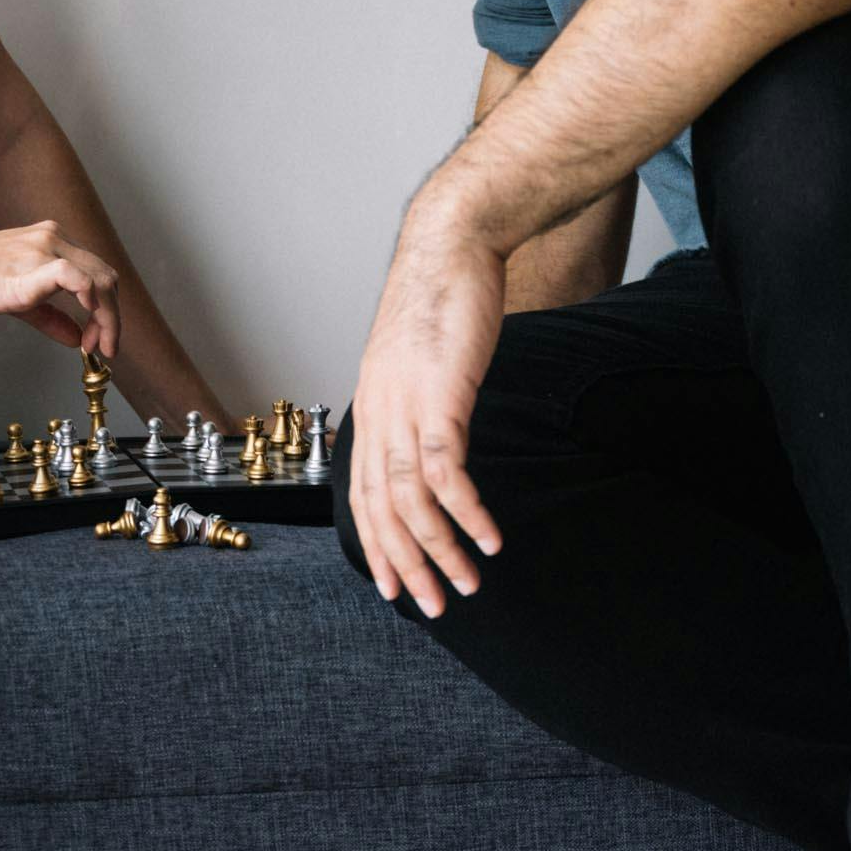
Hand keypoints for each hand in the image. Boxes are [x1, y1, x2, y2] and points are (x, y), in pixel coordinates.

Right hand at [0, 223, 119, 359]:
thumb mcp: (15, 298)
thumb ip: (49, 315)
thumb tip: (76, 336)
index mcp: (46, 239)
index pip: (95, 270)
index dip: (105, 308)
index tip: (98, 337)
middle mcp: (49, 238)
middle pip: (105, 275)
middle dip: (111, 315)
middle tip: (102, 346)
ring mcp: (40, 250)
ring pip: (99, 277)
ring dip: (108, 317)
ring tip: (99, 345)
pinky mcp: (28, 269)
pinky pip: (77, 278)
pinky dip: (92, 304)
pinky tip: (87, 327)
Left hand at [346, 208, 505, 617]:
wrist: (451, 244)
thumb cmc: (442, 299)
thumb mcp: (419, 362)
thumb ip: (420, 404)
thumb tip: (433, 439)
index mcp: (370, 410)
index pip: (363, 496)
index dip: (377, 547)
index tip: (397, 589)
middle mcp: (377, 415)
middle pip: (382, 510)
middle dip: (407, 566)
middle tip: (435, 606)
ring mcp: (404, 407)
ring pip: (412, 500)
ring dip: (441, 549)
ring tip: (470, 583)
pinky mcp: (440, 397)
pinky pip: (447, 471)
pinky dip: (466, 512)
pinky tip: (488, 538)